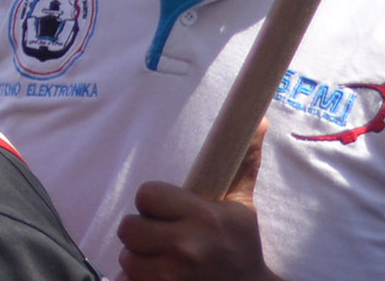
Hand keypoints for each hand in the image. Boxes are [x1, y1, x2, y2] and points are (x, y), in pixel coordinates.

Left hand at [118, 126, 276, 280]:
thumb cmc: (239, 246)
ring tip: (166, 260)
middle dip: (144, 232)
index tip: (172, 214)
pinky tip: (162, 276)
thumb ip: (242, 162)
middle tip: (167, 239)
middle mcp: (188, 247)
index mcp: (205, 218)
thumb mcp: (241, 206)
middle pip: (129, 227)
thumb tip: (257, 119)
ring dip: (141, 258)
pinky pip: (128, 279)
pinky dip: (140, 279)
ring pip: (127, 256)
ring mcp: (173, 275)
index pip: (146, 195)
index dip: (154, 204)